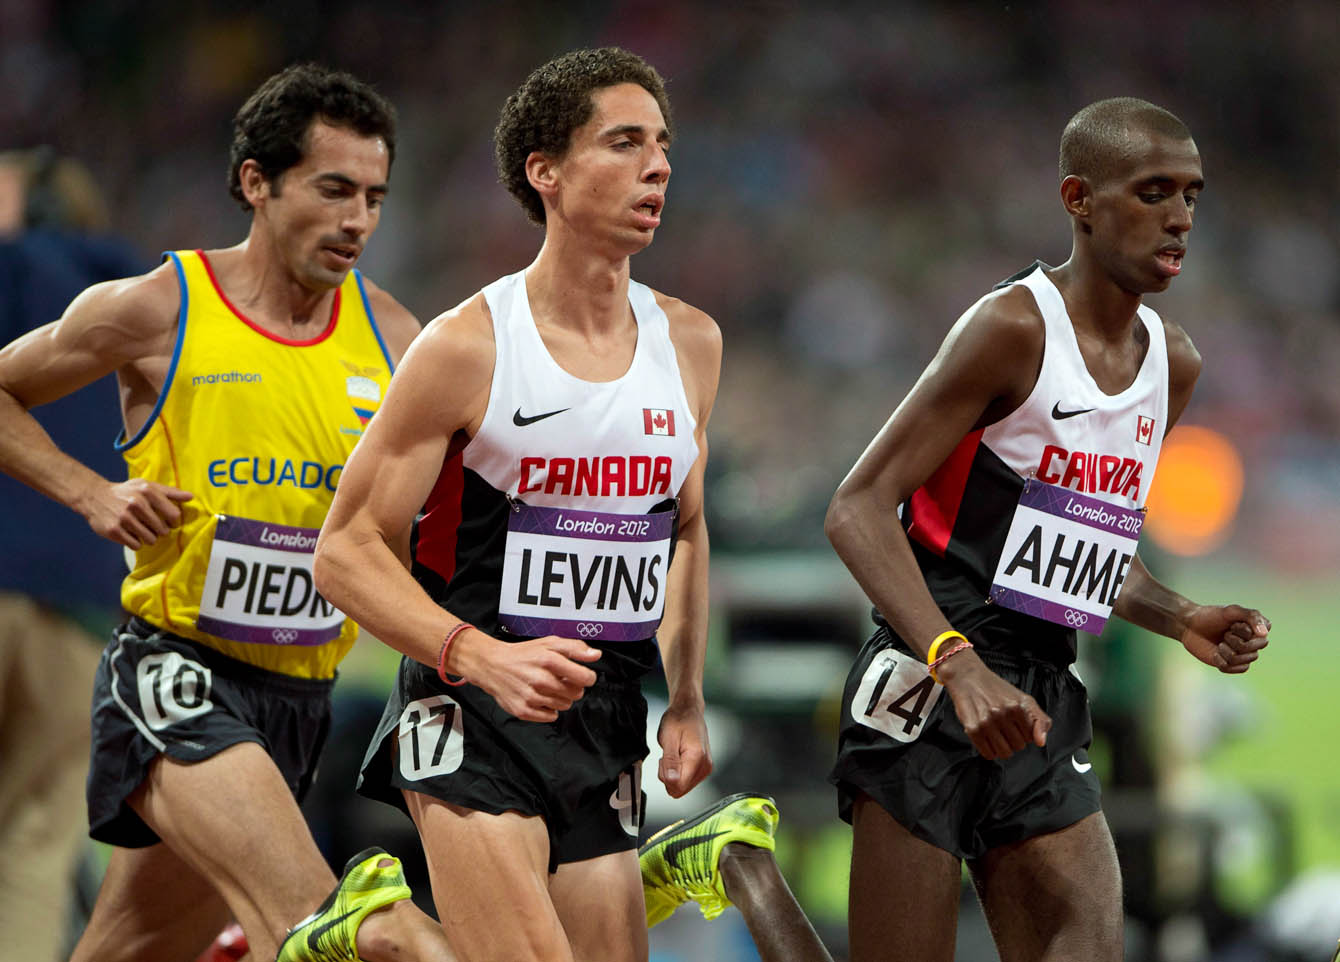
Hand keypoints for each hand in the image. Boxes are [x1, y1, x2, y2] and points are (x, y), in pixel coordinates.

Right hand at [81, 478, 192, 547]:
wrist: (95, 496)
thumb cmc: (126, 492)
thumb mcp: (147, 486)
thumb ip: (170, 492)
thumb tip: (191, 497)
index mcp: (148, 492)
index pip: (174, 515)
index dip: (174, 521)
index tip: (169, 521)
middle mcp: (136, 504)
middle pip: (162, 530)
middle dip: (160, 530)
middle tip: (152, 525)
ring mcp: (124, 518)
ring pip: (150, 539)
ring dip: (148, 537)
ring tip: (141, 529)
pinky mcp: (114, 530)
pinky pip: (136, 545)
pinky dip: (135, 542)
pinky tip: (130, 533)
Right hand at [462, 633, 600, 721]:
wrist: (492, 665)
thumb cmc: (523, 654)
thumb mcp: (549, 643)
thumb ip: (575, 648)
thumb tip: (596, 655)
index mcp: (549, 659)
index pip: (585, 678)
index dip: (587, 678)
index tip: (582, 676)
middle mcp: (540, 679)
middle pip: (576, 693)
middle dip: (573, 687)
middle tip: (561, 680)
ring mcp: (531, 696)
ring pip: (564, 705)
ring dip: (561, 698)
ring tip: (548, 688)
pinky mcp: (523, 710)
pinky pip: (550, 716)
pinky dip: (549, 709)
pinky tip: (541, 698)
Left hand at [656, 702, 711, 797]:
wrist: (688, 710)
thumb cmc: (678, 720)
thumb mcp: (668, 739)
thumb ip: (670, 762)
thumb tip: (671, 781)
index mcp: (697, 758)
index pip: (678, 787)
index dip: (666, 777)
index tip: (664, 760)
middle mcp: (705, 766)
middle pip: (680, 789)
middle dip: (668, 777)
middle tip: (668, 756)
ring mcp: (706, 768)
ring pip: (682, 787)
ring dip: (673, 774)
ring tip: (673, 754)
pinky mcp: (704, 768)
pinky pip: (686, 781)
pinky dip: (678, 772)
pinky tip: (678, 757)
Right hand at [939, 653, 1051, 759]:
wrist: (967, 677)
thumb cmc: (995, 689)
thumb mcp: (1024, 699)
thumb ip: (1040, 720)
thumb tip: (1041, 742)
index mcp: (1018, 706)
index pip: (1032, 737)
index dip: (1024, 732)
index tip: (1016, 724)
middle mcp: (1003, 713)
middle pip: (1018, 746)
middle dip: (1013, 739)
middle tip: (1004, 727)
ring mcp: (987, 722)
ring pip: (1004, 753)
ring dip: (1001, 747)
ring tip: (996, 734)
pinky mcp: (973, 728)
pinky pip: (988, 753)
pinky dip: (989, 750)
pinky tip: (987, 738)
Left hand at [1180, 604, 1269, 673]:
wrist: (1190, 626)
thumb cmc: (1211, 616)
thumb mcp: (1231, 610)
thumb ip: (1251, 616)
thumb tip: (1264, 634)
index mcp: (1257, 629)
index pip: (1260, 637)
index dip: (1243, 631)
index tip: (1232, 624)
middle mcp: (1254, 643)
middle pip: (1251, 651)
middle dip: (1233, 641)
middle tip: (1224, 634)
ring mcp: (1243, 655)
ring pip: (1242, 661)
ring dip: (1225, 651)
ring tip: (1219, 643)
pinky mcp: (1232, 665)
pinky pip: (1234, 669)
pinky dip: (1221, 661)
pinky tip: (1215, 654)